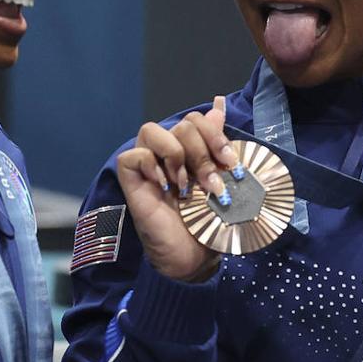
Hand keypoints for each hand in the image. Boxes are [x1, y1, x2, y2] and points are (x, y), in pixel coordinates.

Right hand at [116, 97, 240, 281]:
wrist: (194, 257)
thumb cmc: (208, 222)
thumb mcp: (222, 180)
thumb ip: (218, 144)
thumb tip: (219, 104)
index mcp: (191, 149)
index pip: (198, 119)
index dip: (216, 135)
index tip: (232, 163)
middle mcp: (168, 152)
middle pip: (182, 124)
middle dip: (203, 152)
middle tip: (212, 183)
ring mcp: (148, 166)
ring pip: (151, 130)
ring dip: (176, 155)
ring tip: (186, 185)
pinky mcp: (131, 181)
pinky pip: (133, 155)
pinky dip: (150, 165)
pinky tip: (164, 186)